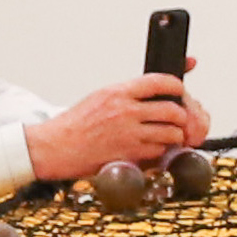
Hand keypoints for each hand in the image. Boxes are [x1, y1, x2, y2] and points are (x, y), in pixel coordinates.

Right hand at [27, 76, 207, 185]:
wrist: (55, 147)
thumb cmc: (77, 124)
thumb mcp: (102, 97)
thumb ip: (131, 92)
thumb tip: (159, 85)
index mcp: (118, 92)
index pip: (161, 82)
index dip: (177, 86)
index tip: (180, 91)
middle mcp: (126, 111)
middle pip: (173, 110)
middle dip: (181, 116)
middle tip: (177, 119)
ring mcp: (129, 134)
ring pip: (172, 133)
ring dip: (173, 135)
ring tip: (163, 135)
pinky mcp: (130, 154)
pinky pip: (159, 151)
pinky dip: (160, 151)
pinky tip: (150, 147)